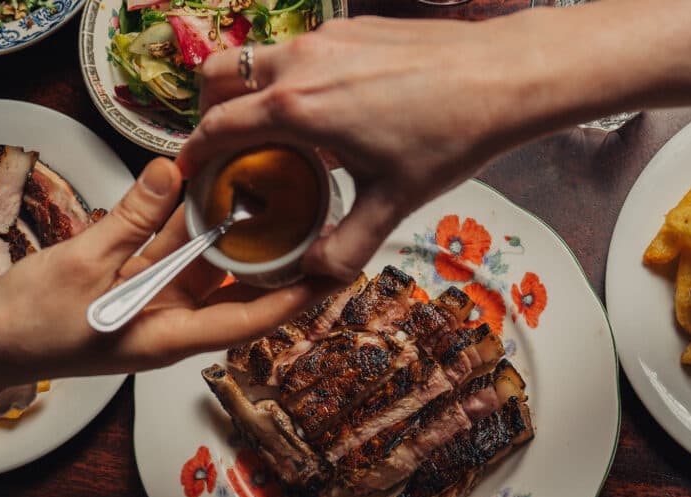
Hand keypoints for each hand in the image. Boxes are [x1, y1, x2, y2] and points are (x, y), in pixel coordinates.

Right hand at [0, 158, 333, 403]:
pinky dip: (189, 228)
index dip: (289, 300)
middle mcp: (172, 323)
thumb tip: (170, 171)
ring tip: (273, 192)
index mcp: (167, 336)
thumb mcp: (82, 265)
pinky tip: (209, 192)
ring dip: (232, 234)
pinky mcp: (139, 287)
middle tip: (313, 216)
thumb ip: (130, 219)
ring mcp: (156, 304)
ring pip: (206, 266)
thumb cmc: (32, 322)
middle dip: (272, 257)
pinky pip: (174, 255)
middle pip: (235, 288)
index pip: (244, 319)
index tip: (328, 276)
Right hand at [177, 14, 567, 281]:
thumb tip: (315, 273)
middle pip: (218, 79)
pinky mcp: (349, 28)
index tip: (190, 173)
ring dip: (245, 92)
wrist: (500, 75)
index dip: (192, 154)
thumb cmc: (449, 133)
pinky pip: (294, 50)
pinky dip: (284, 78)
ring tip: (269, 133)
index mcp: (297, 109)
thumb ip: (346, 244)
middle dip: (209, 114)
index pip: (216, 128)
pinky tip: (320, 111)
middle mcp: (299, 64)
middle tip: (224, 150)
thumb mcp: (393, 201)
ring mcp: (323, 39)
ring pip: (254, 58)